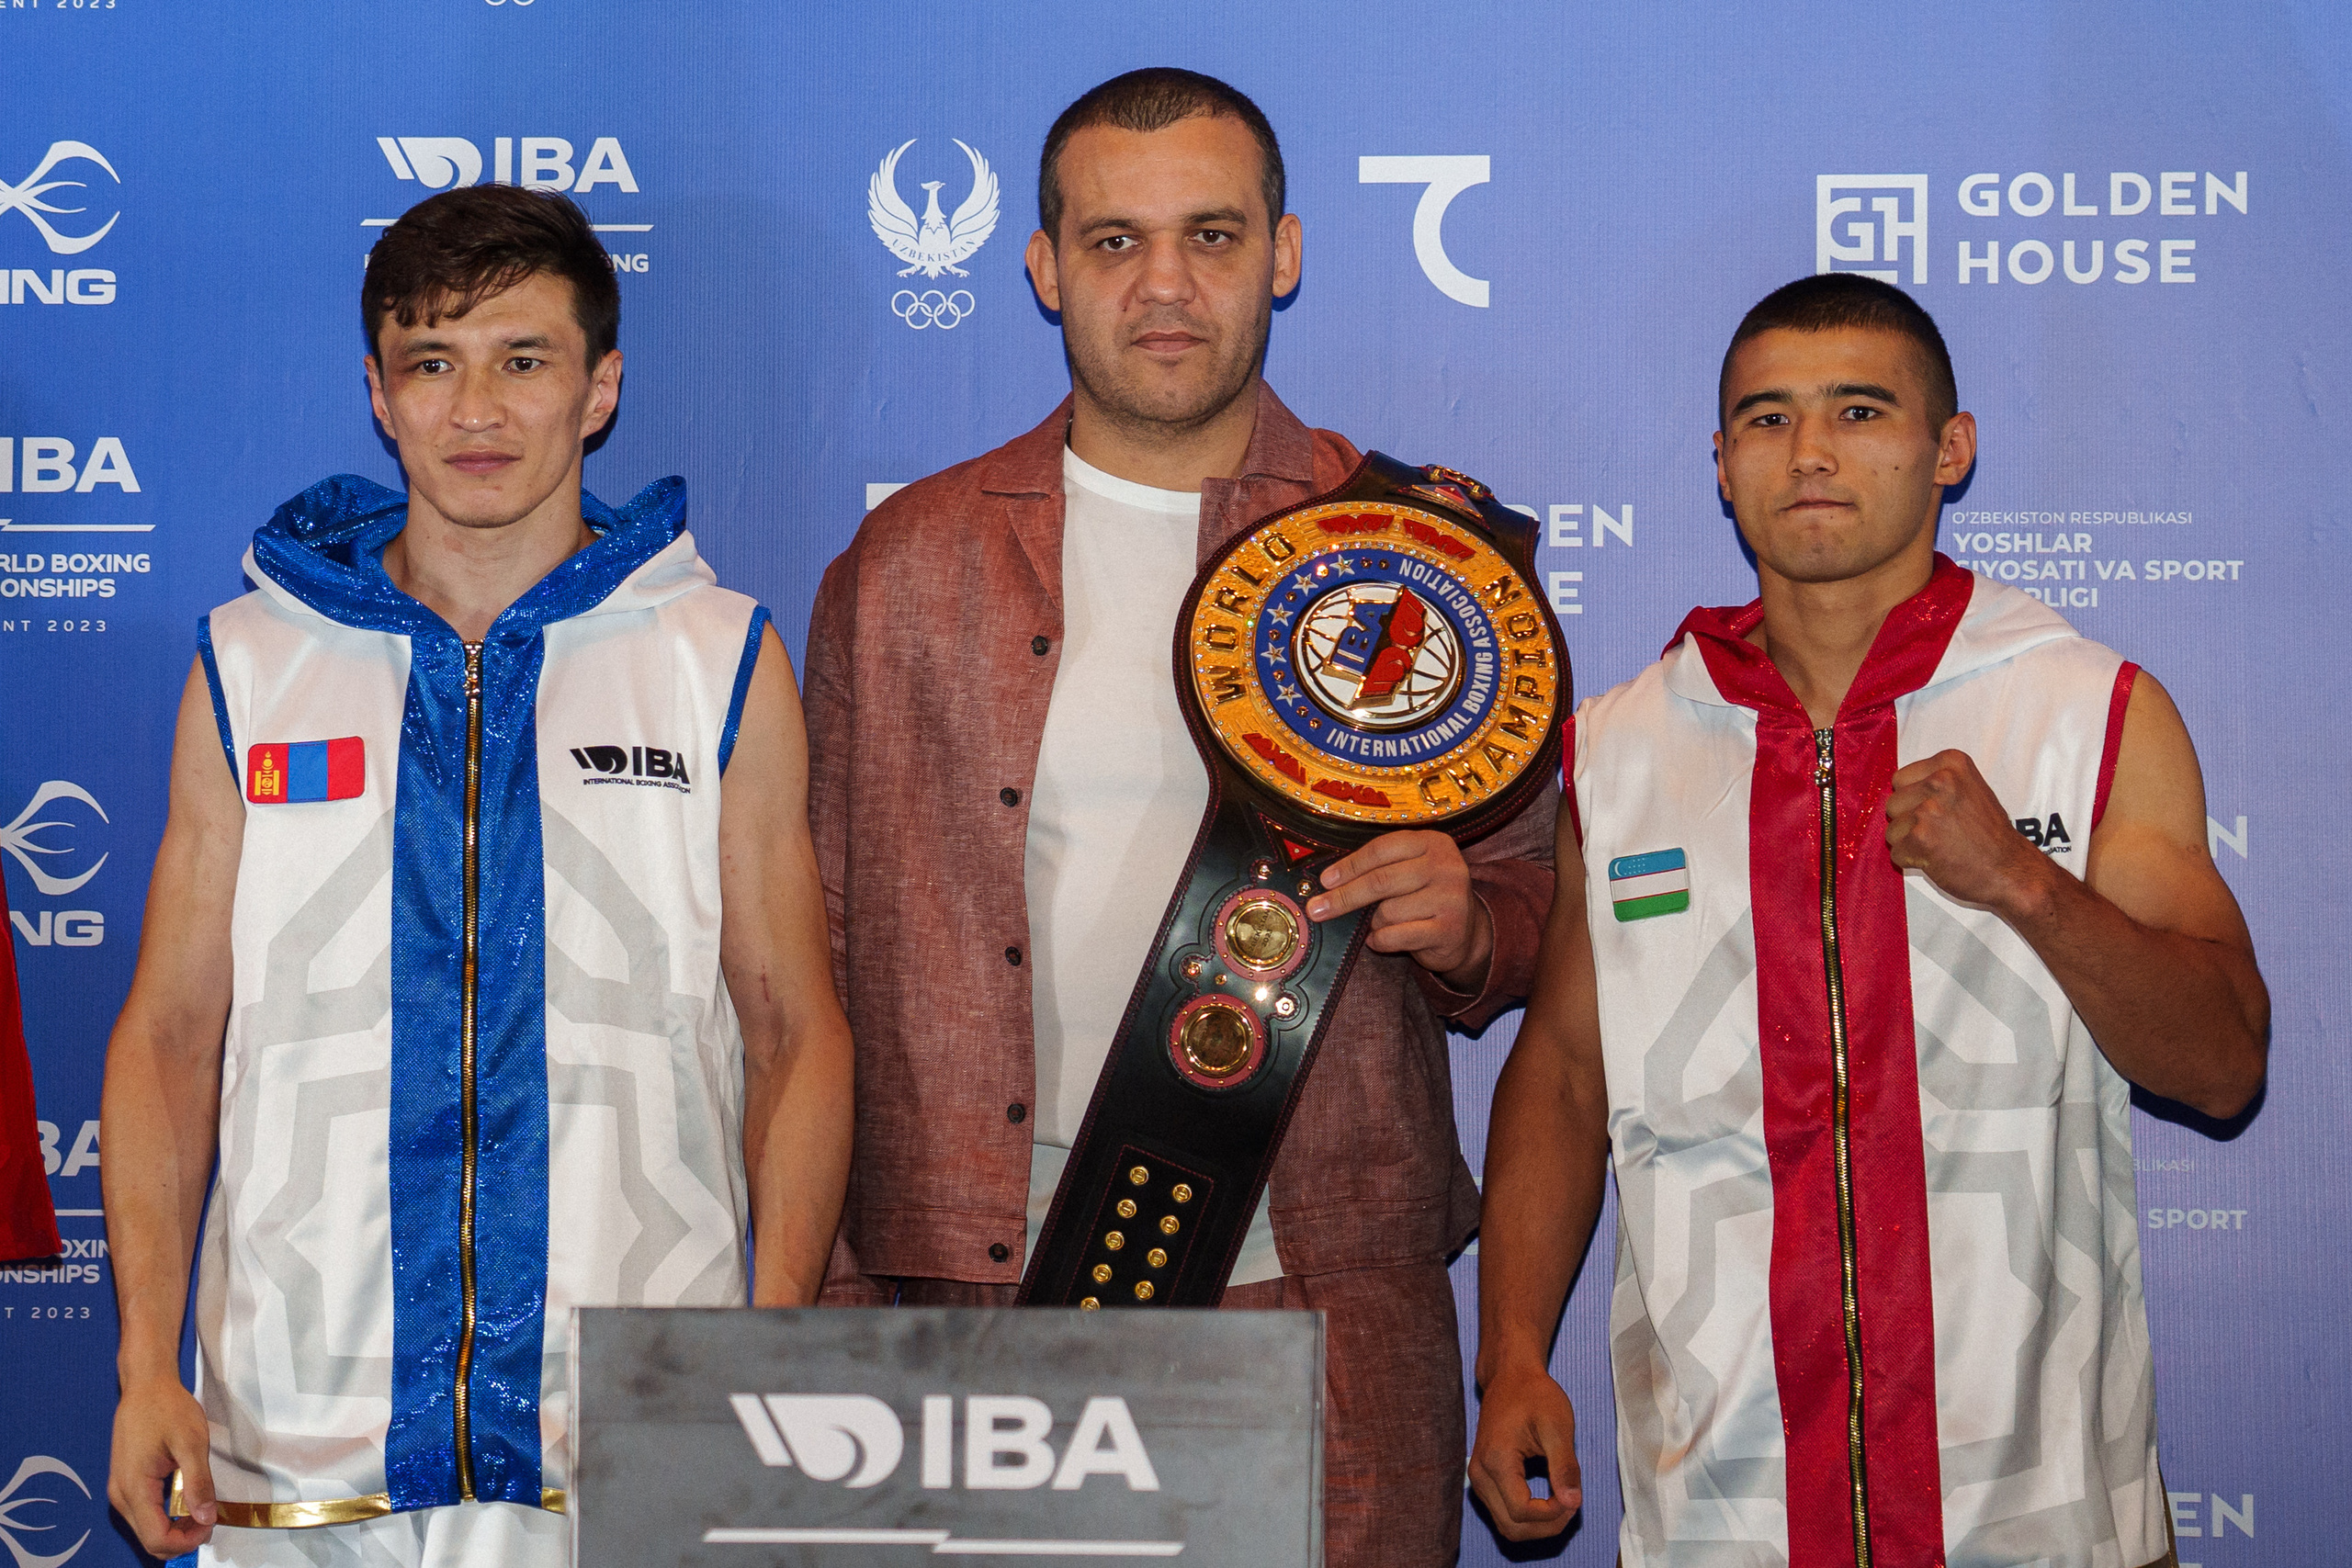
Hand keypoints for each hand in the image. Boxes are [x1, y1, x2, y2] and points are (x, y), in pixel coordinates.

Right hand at [110, 1374, 214, 1556]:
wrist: (146, 1386)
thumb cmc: (167, 1408)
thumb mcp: (191, 1443)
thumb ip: (198, 1483)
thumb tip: (207, 1517)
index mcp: (134, 1488)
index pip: (156, 1538)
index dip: (187, 1540)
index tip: (211, 1523)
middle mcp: (121, 1495)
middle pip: (149, 1539)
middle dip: (182, 1538)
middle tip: (210, 1518)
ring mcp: (120, 1490)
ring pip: (146, 1529)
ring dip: (175, 1528)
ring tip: (201, 1508)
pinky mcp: (126, 1483)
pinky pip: (145, 1513)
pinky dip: (167, 1516)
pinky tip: (186, 1500)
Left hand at [1307, 830, 1491, 990]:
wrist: (1466, 932)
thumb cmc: (1424, 897)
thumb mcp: (1409, 871)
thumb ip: (1379, 869)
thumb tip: (1327, 884)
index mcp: (1432, 842)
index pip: (1382, 849)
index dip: (1349, 866)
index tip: (1325, 881)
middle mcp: (1446, 866)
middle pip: (1381, 880)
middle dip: (1344, 897)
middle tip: (1317, 909)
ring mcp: (1451, 898)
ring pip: (1388, 912)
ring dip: (1373, 923)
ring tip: (1380, 924)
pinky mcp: (1449, 929)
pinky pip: (1396, 936)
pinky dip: (1380, 940)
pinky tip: (1382, 939)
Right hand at [1467, 1363, 1582, 1540]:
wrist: (1510, 1377)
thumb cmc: (1534, 1396)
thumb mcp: (1557, 1426)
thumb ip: (1565, 1466)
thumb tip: (1573, 1503)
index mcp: (1496, 1461)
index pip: (1522, 1512)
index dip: (1552, 1514)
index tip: (1574, 1497)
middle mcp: (1480, 1474)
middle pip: (1511, 1527)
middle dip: (1546, 1526)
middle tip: (1572, 1505)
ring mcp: (1478, 1478)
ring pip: (1507, 1525)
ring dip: (1537, 1525)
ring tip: (1562, 1504)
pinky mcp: (1483, 1479)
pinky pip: (1504, 1513)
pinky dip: (1528, 1517)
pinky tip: (1549, 1500)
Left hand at [1884, 749, 2058, 917]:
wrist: (2010, 870)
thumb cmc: (1988, 834)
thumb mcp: (1969, 790)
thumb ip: (1935, 782)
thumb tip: (1896, 786)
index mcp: (1951, 762)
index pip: (1901, 779)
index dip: (1914, 801)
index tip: (1941, 811)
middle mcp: (1940, 781)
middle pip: (1893, 803)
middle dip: (1909, 822)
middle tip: (1942, 832)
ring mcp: (1930, 809)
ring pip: (1892, 829)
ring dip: (1910, 843)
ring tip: (1942, 845)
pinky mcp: (1921, 838)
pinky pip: (1896, 852)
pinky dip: (1912, 861)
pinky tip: (1938, 859)